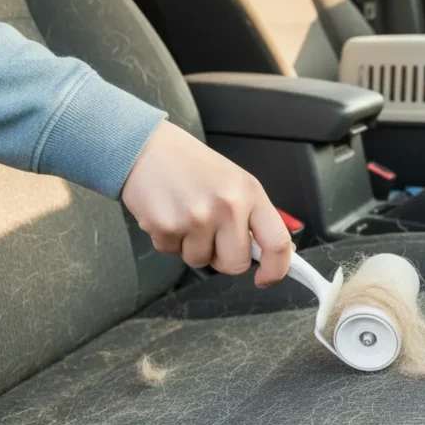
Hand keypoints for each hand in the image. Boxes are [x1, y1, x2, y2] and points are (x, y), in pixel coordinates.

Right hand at [122, 120, 291, 287]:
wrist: (145, 147)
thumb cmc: (192, 166)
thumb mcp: (234, 182)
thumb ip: (254, 218)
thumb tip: (279, 251)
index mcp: (250, 193)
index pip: (277, 242)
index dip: (276, 269)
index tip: (265, 278)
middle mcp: (227, 206)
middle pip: (236, 264)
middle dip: (223, 259)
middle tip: (211, 236)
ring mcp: (196, 217)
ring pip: (200, 261)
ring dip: (192, 247)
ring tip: (185, 216)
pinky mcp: (167, 226)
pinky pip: (172, 253)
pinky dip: (168, 240)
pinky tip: (167, 214)